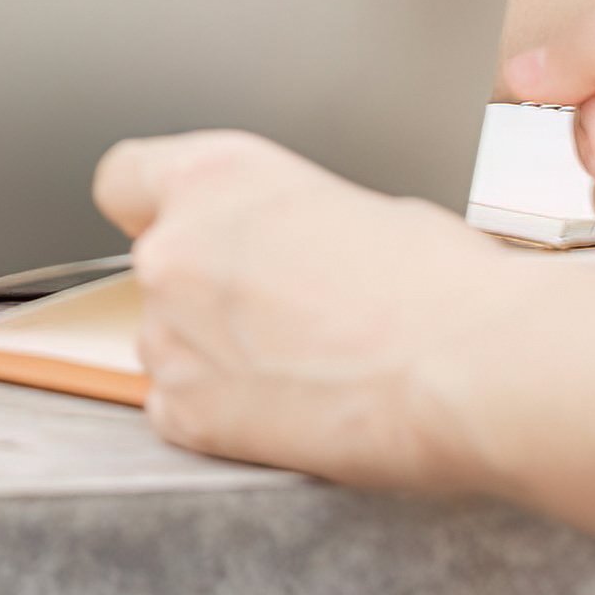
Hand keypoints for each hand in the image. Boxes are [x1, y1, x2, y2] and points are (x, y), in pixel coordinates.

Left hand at [96, 128, 527, 491]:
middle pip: (157, 269)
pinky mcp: (188, 416)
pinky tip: (290, 412)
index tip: (183, 230)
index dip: (155, 208)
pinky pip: (177, 413)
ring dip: (215, 356)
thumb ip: (285, 224)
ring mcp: (171, 337)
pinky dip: (221, 417)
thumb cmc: (439, 285)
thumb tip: (288, 253)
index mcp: (215, 177)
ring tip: (303, 370)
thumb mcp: (353, 207)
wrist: (468, 366)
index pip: (125, 179)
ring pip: (167, 344)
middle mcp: (174, 250)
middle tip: (286, 317)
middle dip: (208, 292)